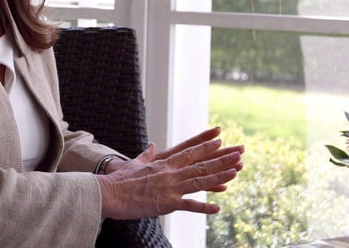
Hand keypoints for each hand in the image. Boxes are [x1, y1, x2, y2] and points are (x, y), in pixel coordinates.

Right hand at [96, 126, 243, 219]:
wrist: (110, 192)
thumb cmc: (120, 179)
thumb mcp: (135, 163)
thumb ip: (146, 154)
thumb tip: (152, 146)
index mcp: (163, 162)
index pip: (189, 152)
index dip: (206, 146)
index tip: (220, 141)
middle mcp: (170, 172)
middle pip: (200, 163)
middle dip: (221, 158)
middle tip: (238, 152)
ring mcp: (170, 187)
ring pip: (200, 180)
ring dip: (219, 176)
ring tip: (236, 171)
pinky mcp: (166, 202)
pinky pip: (189, 205)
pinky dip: (204, 207)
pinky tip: (217, 208)